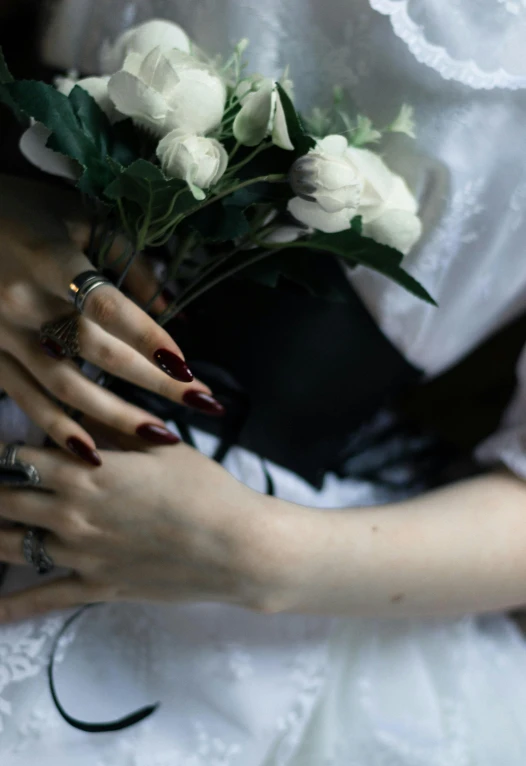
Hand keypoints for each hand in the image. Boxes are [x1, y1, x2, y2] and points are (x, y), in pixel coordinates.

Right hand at [0, 175, 223, 464]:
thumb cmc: (20, 210)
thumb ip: (124, 255)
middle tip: (202, 403)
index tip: (187, 368)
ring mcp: (2, 335)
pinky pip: (26, 399)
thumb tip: (167, 304)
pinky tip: (93, 452)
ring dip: (117, 416)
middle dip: (155, 382)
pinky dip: (58, 428)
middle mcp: (25, 302)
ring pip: (65, 387)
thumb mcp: (74, 215)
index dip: (149, 338)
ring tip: (162, 435)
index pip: (107, 307)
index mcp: (49, 259)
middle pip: (98, 353)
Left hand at [0, 441, 286, 621]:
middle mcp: (71, 514)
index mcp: (86, 473)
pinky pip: (44, 598)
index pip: (21, 455)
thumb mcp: (161, 446)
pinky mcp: (97, 587)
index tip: (0, 447)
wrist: (236, 546)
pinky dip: (13, 606)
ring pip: (11, 546)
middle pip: (5, 500)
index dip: (4, 449)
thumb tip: (81, 412)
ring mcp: (80, 555)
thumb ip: (113, 428)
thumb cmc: (204, 489)